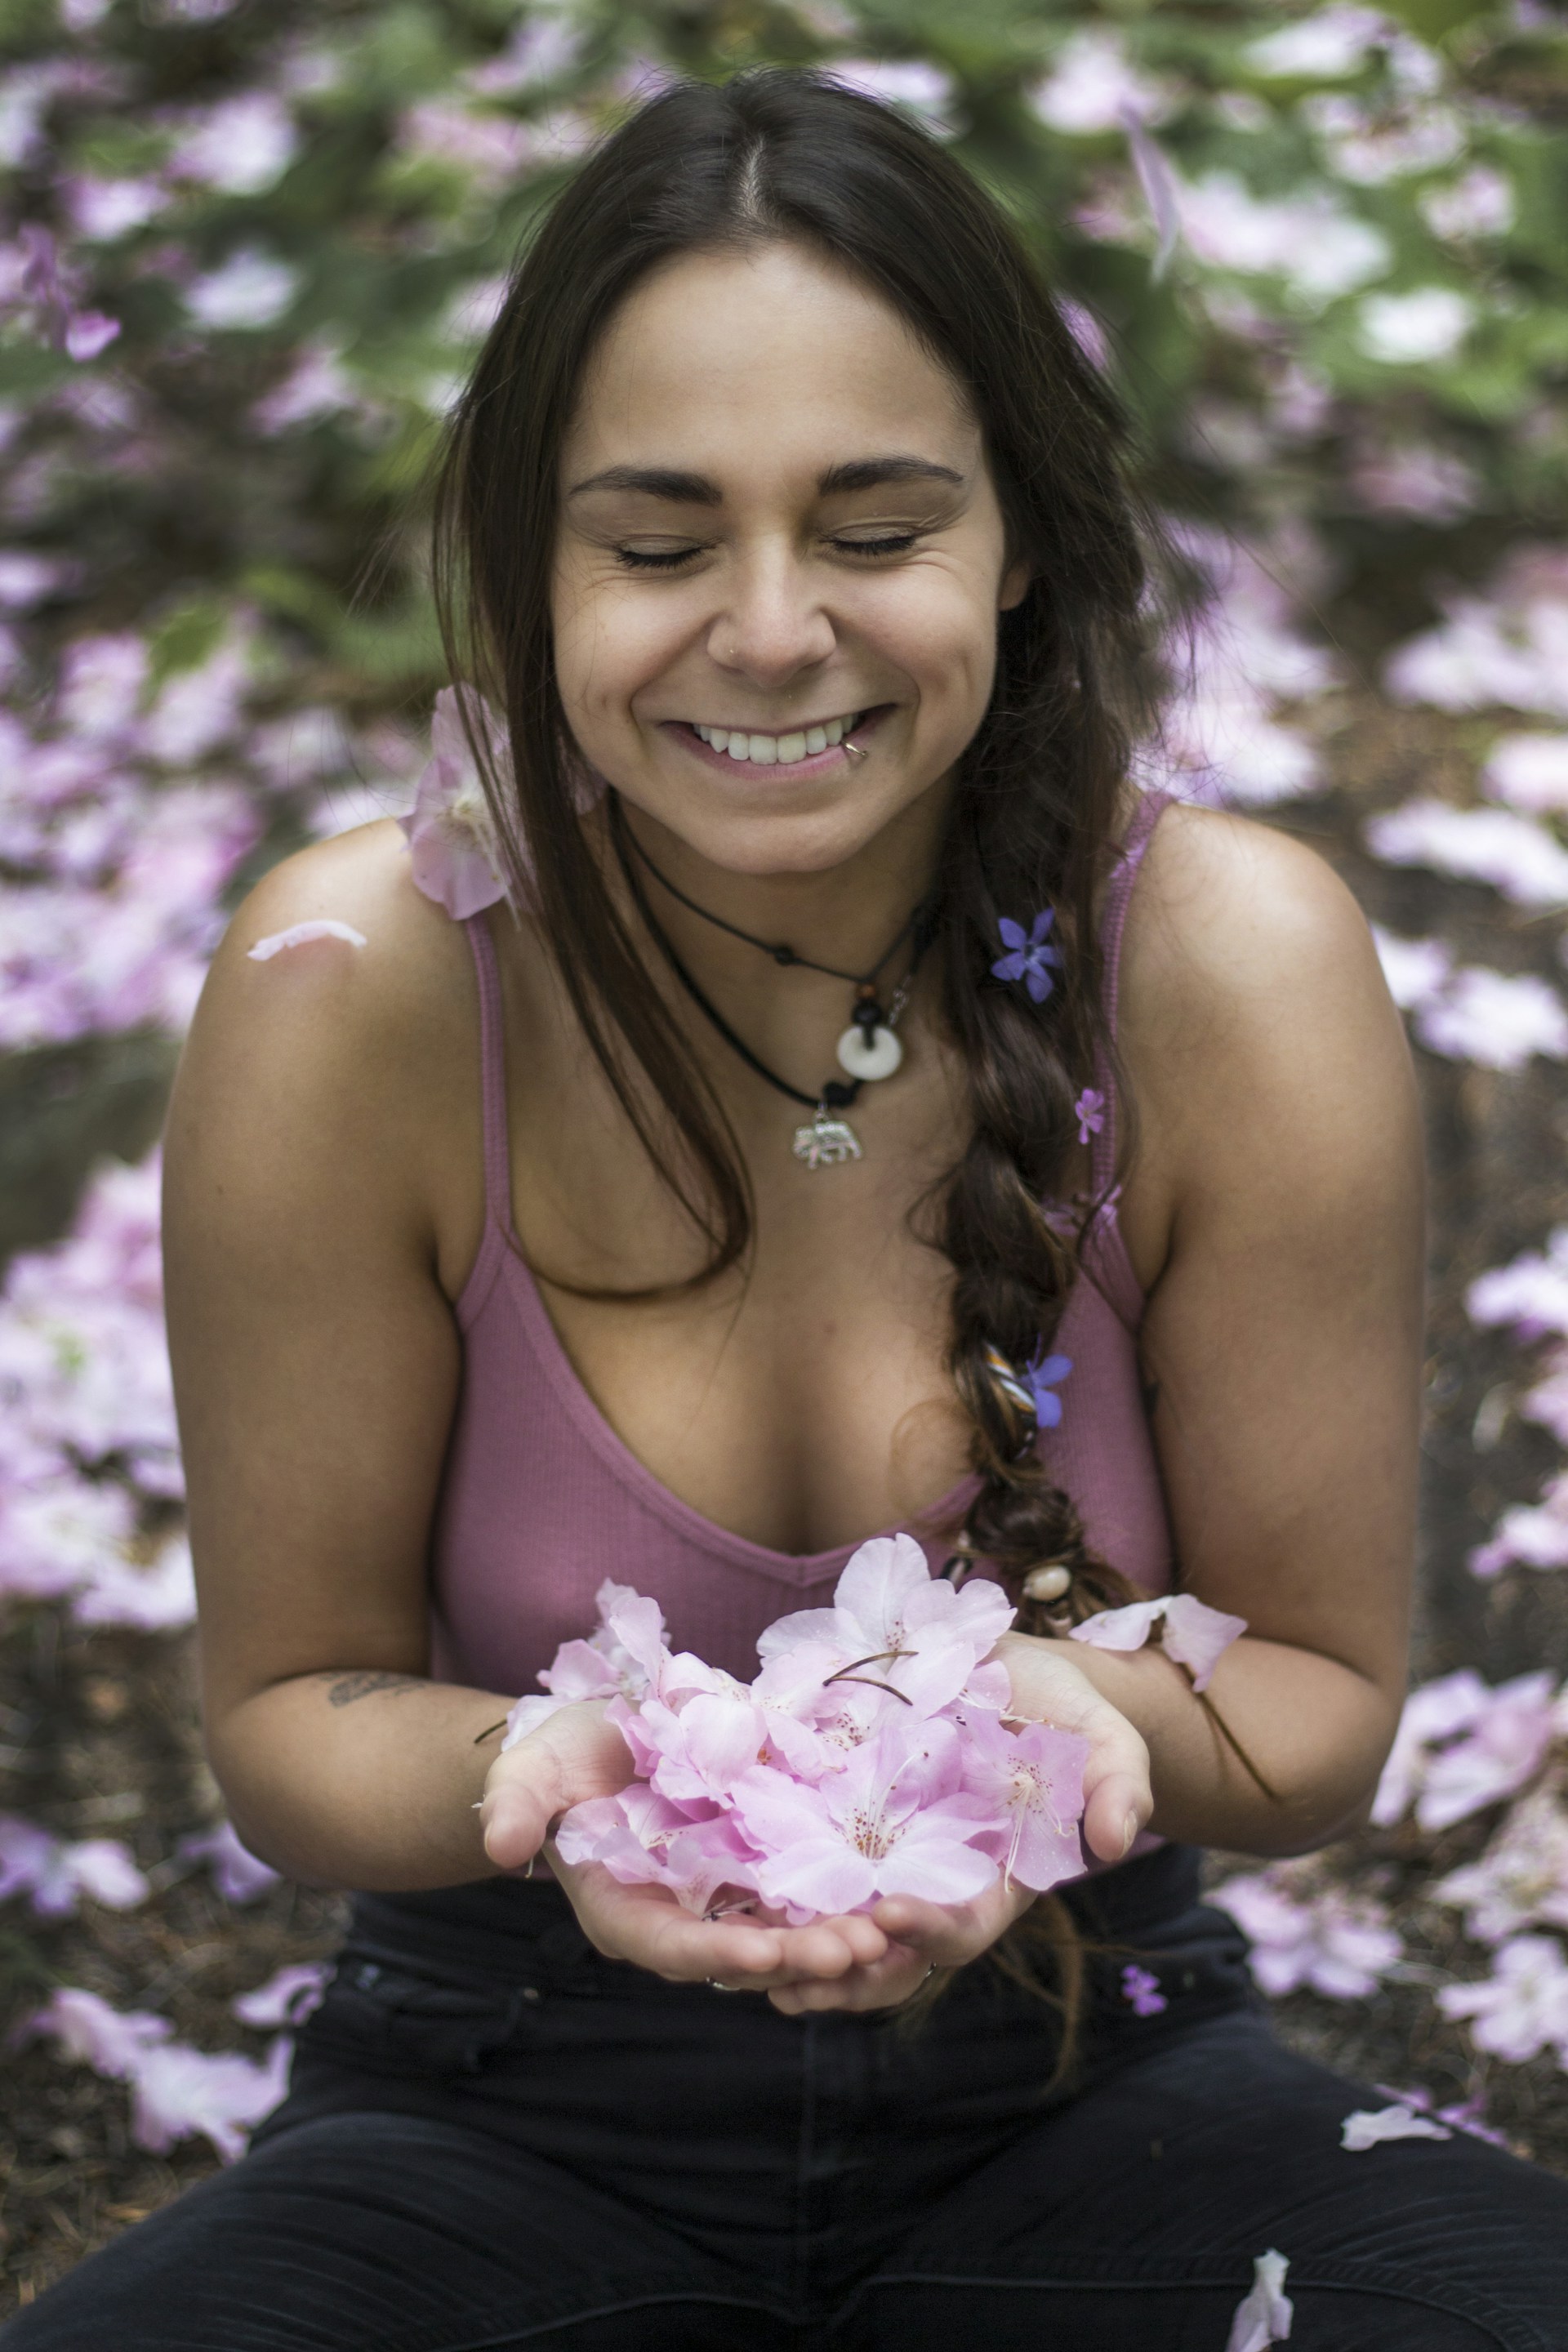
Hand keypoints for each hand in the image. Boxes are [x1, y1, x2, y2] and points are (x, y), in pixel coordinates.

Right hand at [480, 1700, 889, 1994]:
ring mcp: (725, 1898)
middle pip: (742, 1953)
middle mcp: (682, 1920)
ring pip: (786, 1933)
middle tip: (859, 1949)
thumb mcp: (529, 1773)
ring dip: (837, 1938)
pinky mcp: (760, 1868)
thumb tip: (499, 1845)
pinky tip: (897, 1898)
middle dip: (799, 1957)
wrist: (597, 1738)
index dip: (715, 1955)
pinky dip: (846, 1901)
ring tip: (894, 1934)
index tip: (762, 1956)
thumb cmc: (558, 1759)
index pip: (671, 1947)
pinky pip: (805, 1896)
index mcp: (625, 1913)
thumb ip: (514, 1806)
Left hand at [767, 1637, 1154, 2016]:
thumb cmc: (1067, 1712)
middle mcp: (932, 1885)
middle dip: (845, 1969)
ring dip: (796, 1953)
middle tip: (796, 1967)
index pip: (962, 1929)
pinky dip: (768, 1895)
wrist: (1012, 1670)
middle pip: (888, 1955)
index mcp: (996, 1884)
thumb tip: (1113, 1840)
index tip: (891, 1913)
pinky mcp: (840, 1821)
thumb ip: (1118, 1785)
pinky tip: (724, 1901)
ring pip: (836, 1930)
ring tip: (749, 1965)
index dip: (929, 1931)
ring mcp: (882, 1859)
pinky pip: (801, 1871)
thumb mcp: (1105, 1739)